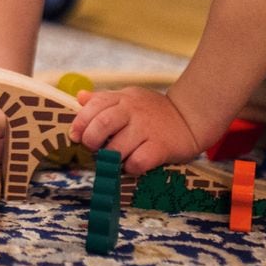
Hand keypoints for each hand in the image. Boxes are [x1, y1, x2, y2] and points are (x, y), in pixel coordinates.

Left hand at [68, 87, 200, 174]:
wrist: (190, 118)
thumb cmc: (154, 111)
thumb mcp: (129, 98)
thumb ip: (104, 99)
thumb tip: (80, 98)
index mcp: (123, 98)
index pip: (94, 105)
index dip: (80, 122)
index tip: (75, 135)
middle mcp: (133, 111)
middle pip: (102, 124)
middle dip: (91, 140)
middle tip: (93, 148)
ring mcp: (147, 128)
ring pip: (117, 147)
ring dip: (110, 158)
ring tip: (114, 159)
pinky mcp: (161, 147)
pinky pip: (137, 162)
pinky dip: (130, 167)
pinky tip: (132, 165)